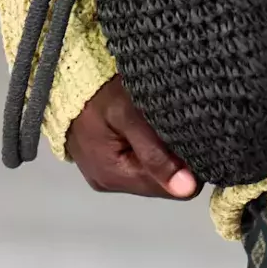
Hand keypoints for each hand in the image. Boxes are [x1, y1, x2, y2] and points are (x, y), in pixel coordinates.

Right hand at [65, 74, 200, 198]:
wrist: (65, 78)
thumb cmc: (99, 92)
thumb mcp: (129, 115)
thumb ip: (156, 153)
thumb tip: (187, 190)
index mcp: (114, 176)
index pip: (169, 189)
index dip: (189, 167)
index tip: (201, 139)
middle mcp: (109, 182)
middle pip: (160, 181)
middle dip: (176, 158)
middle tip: (186, 124)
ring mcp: (105, 172)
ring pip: (151, 170)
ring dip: (164, 150)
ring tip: (170, 122)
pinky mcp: (106, 159)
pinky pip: (138, 159)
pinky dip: (150, 145)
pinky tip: (153, 125)